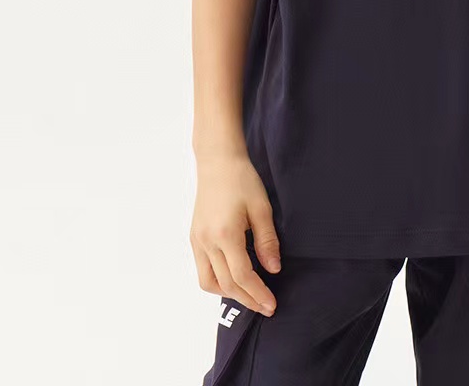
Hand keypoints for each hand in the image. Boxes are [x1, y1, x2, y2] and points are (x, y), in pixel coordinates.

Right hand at [190, 150, 281, 314]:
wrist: (218, 162)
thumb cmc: (242, 180)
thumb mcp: (261, 208)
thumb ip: (267, 241)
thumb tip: (273, 269)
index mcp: (225, 234)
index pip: (242, 275)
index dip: (258, 293)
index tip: (272, 304)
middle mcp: (207, 242)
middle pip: (225, 284)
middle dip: (247, 299)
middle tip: (265, 307)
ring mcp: (197, 241)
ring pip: (207, 282)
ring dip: (228, 293)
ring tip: (249, 294)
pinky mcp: (194, 237)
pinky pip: (202, 269)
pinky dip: (217, 280)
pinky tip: (233, 277)